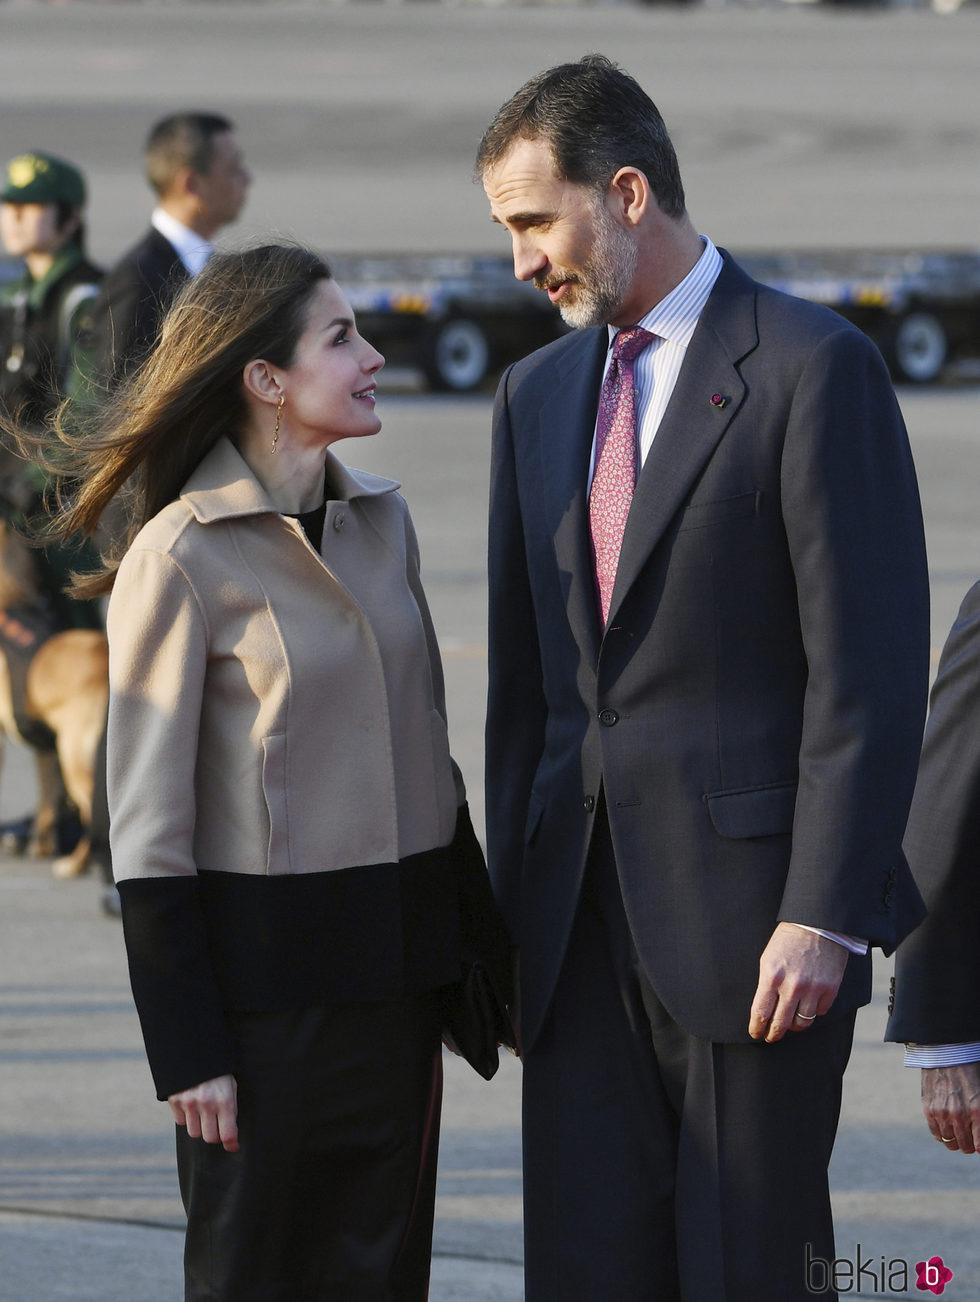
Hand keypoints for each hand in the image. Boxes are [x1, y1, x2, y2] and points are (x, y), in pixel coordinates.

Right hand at [168, 1073, 238, 1152]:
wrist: (195, 1050)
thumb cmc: (218, 1071)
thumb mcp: (231, 1086)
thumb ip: (230, 1110)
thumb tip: (231, 1137)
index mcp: (224, 1100)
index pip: (228, 1133)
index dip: (231, 1144)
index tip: (233, 1147)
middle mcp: (206, 1104)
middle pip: (210, 1138)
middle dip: (215, 1135)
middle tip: (217, 1126)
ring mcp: (189, 1102)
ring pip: (194, 1133)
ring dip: (200, 1127)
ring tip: (204, 1113)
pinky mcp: (175, 1100)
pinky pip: (181, 1122)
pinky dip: (187, 1117)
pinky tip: (192, 1104)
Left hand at [749, 922, 847, 1042]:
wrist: (818, 924)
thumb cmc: (788, 941)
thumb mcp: (768, 959)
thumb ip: (766, 984)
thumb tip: (764, 1009)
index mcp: (772, 976)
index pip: (761, 1012)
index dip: (756, 1028)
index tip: (755, 1033)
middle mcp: (792, 986)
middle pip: (781, 1024)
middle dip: (773, 1034)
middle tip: (770, 1037)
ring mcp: (813, 989)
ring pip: (802, 1023)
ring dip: (794, 1026)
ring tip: (789, 1023)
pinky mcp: (830, 989)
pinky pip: (819, 1012)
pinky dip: (813, 1012)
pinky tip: (808, 1006)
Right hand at [922, 1063, 979, 1153]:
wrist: (948, 1052)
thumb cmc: (972, 1071)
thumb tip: (978, 1132)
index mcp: (978, 1111)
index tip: (978, 1142)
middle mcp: (960, 1115)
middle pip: (966, 1146)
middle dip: (971, 1145)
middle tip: (971, 1139)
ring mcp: (942, 1113)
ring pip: (950, 1142)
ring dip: (956, 1141)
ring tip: (959, 1134)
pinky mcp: (929, 1109)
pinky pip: (936, 1133)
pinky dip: (942, 1134)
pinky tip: (947, 1129)